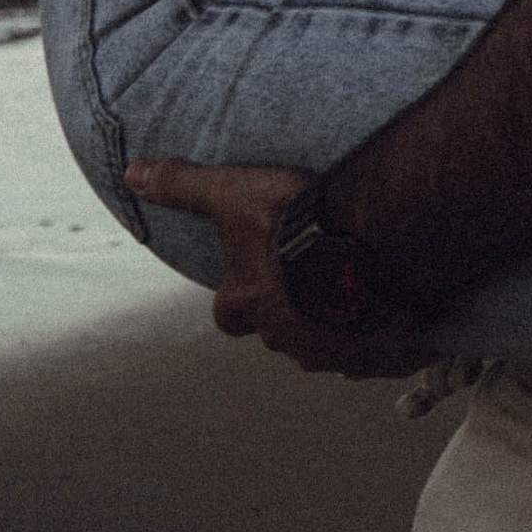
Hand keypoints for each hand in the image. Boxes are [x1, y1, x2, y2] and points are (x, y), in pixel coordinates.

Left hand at [124, 154, 434, 377]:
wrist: (374, 242)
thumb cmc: (298, 219)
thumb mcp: (233, 193)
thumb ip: (185, 187)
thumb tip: (132, 175)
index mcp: (253, 303)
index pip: (229, 315)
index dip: (238, 296)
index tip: (253, 278)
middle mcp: (289, 335)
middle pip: (280, 332)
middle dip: (292, 310)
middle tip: (313, 273)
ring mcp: (338, 351)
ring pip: (329, 347)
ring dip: (338, 324)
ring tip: (361, 285)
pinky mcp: (384, 355)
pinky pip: (381, 356)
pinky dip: (386, 337)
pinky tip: (400, 308)